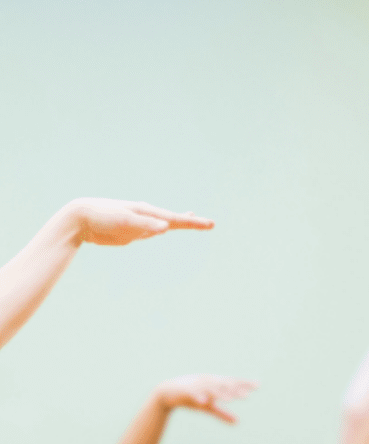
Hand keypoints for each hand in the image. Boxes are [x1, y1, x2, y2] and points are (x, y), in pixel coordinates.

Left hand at [67, 199, 213, 246]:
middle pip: (174, 219)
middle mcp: (146, 215)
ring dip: (178, 221)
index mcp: (148, 212)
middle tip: (209, 223)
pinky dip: (162, 227)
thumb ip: (146, 225)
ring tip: (190, 218)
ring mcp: (140, 223)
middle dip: (191, 221)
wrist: (81, 218)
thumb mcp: (125, 222)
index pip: (176, 219)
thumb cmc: (103, 218)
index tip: (211, 224)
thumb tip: (166, 227)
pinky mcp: (132, 231)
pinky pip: (153, 230)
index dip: (194, 223)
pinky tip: (163, 227)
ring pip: (164, 222)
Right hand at [154, 376, 255, 422]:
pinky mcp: (185, 391)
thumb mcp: (208, 407)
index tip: (258, 385)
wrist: (167, 393)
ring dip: (219, 393)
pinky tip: (204, 401)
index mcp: (214, 384)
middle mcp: (207, 382)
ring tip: (229, 399)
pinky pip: (193, 393)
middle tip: (247, 395)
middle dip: (234, 389)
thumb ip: (223, 414)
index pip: (232, 383)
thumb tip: (238, 422)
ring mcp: (196, 385)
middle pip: (223, 385)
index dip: (244, 383)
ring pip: (209, 388)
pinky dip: (198, 396)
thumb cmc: (190, 398)